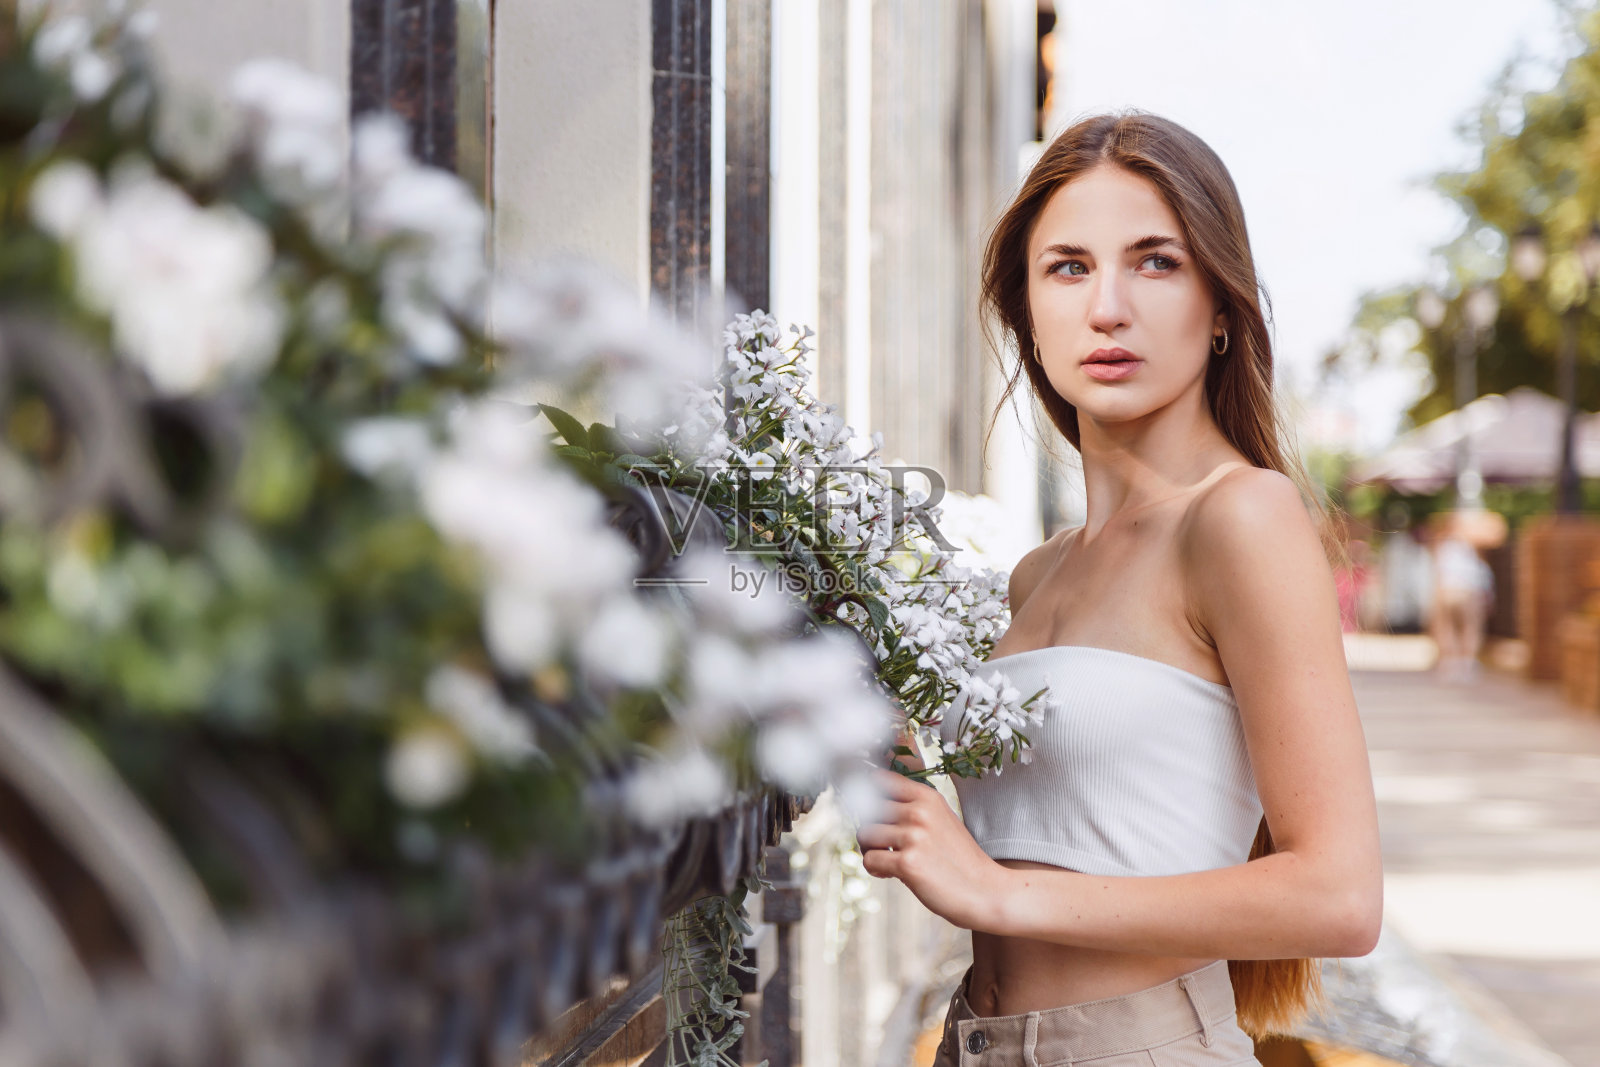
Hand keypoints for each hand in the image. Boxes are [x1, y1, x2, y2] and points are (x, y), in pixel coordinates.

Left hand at [854, 767, 1010, 932]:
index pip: (879, 779)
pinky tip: (893, 874)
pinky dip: (876, 870)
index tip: (866, 808)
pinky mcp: (908, 863)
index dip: (865, 793)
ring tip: (888, 860)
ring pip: (864, 834)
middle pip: (866, 808)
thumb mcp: (940, 819)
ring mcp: (914, 837)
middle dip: (870, 828)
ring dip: (870, 850)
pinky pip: (869, 860)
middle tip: (883, 845)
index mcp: (927, 797)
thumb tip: (867, 803)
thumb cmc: (959, 858)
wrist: (987, 891)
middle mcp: (919, 812)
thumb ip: (911, 808)